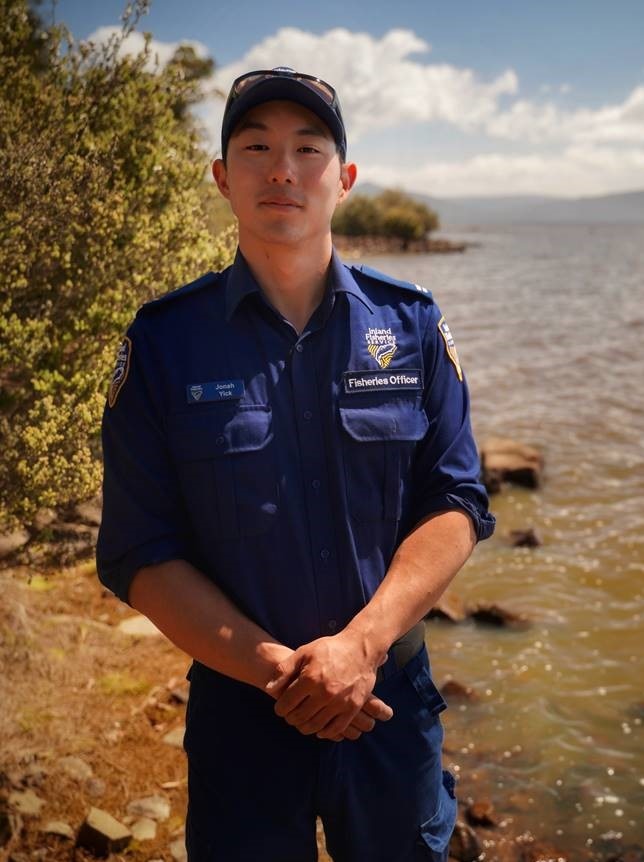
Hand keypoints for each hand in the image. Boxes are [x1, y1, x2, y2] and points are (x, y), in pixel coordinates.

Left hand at [266, 632, 392, 739]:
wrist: (360, 648)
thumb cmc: (329, 649)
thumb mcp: (304, 652)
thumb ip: (284, 669)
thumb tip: (269, 689)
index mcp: (310, 678)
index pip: (287, 704)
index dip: (280, 709)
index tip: (280, 708)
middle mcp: (324, 692)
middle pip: (300, 717)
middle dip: (291, 719)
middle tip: (290, 716)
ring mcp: (340, 702)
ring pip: (316, 725)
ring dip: (305, 727)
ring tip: (302, 722)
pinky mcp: (352, 707)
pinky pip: (336, 728)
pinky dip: (325, 732)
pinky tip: (319, 728)